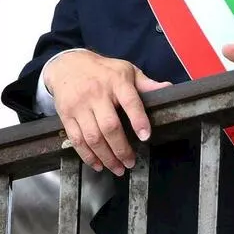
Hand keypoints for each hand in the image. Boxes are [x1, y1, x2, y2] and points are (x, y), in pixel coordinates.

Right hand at [44, 50, 170, 176]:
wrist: (67, 64)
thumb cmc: (102, 70)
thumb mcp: (126, 70)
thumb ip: (145, 83)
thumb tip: (168, 89)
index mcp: (117, 81)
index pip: (130, 101)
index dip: (138, 120)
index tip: (145, 136)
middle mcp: (97, 93)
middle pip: (109, 126)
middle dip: (121, 149)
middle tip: (130, 162)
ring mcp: (80, 105)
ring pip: (93, 137)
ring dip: (106, 157)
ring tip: (118, 168)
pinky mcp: (66, 115)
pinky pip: (76, 140)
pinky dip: (87, 156)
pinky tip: (98, 164)